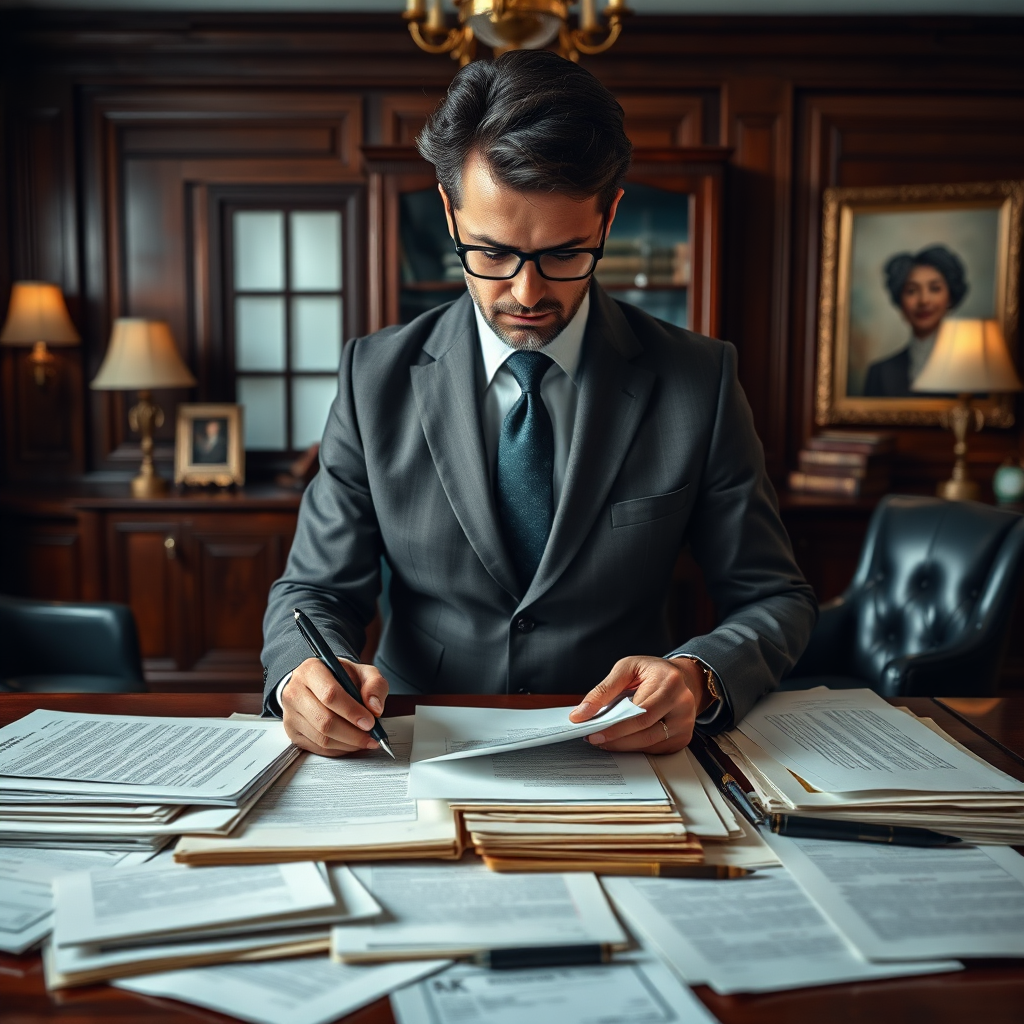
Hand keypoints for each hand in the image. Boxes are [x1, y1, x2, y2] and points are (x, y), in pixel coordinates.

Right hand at [281, 658, 388, 756]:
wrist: (321, 683)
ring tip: (364, 740)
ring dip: (347, 744)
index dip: (352, 712)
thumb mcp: (363, 672)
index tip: (370, 722)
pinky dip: (338, 749)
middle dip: (352, 733)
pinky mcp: (292, 731)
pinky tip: (351, 744)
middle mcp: (295, 691)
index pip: (330, 695)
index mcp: (312, 670)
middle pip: (324, 720)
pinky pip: (317, 747)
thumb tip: (375, 708)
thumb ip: (374, 685)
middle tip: (371, 736)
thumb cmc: (341, 677)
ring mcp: (290, 713)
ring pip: (321, 737)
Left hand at [568, 656, 707, 753]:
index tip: (593, 731)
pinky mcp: (682, 738)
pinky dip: (635, 746)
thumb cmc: (653, 672)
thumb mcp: (627, 668)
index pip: (639, 711)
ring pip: (649, 743)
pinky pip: (655, 748)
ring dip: (623, 745)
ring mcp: (684, 723)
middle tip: (594, 738)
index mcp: (669, 682)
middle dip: (615, 738)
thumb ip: (604, 689)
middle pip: (645, 731)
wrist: (682, 678)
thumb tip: (582, 712)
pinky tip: (622, 739)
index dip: (615, 725)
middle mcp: (682, 704)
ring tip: (603, 738)